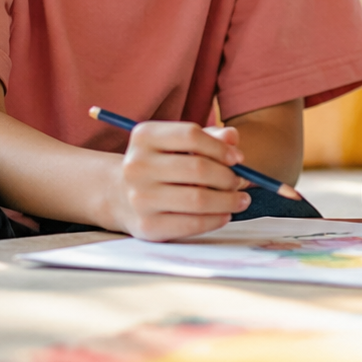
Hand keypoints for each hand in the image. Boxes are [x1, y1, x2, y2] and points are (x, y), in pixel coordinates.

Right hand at [109, 121, 250, 241]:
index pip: (191, 135)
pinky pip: (192, 224)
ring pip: (198, 198)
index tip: (237, 158)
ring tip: (240, 199)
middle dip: (228, 176)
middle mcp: (136, 165)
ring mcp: (139, 198)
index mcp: (144, 136)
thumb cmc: (161, 164)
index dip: (220, 147)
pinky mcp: (147, 226)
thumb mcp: (178, 144)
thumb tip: (233, 138)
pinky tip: (224, 214)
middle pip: (198, 168)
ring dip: (228, 200)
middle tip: (239, 181)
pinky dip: (216, 219)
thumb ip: (209, 137)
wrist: (120, 196)